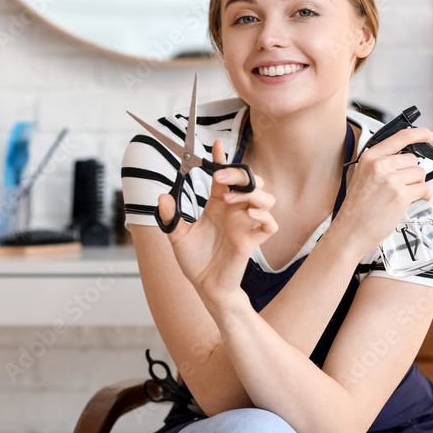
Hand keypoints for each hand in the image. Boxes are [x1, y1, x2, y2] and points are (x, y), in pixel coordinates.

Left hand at [157, 140, 277, 306]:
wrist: (204, 286)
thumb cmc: (194, 261)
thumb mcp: (177, 236)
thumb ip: (171, 216)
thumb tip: (162, 196)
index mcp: (217, 205)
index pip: (224, 176)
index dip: (222, 160)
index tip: (217, 146)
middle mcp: (234, 211)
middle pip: (250, 180)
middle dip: (240, 173)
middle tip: (221, 178)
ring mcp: (245, 225)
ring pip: (266, 197)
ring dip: (251, 193)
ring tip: (231, 199)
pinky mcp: (252, 241)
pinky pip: (270, 224)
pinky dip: (264, 215)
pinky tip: (249, 212)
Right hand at [332, 126, 432, 257]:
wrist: (350, 231)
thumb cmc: (357, 207)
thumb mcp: (363, 176)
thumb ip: (381, 164)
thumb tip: (407, 158)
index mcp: (369, 157)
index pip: (400, 137)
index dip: (419, 134)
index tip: (429, 135)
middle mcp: (379, 165)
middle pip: (412, 159)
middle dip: (411, 173)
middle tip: (400, 187)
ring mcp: (390, 180)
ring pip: (420, 173)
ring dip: (417, 185)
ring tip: (402, 196)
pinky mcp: (401, 196)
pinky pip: (424, 188)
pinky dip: (424, 195)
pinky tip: (414, 201)